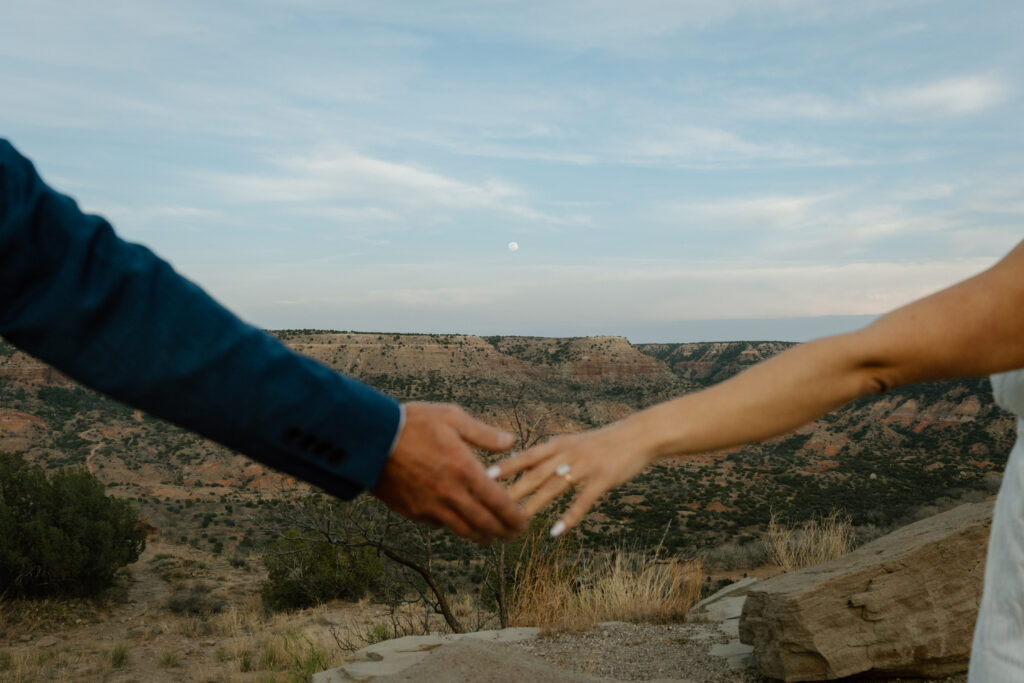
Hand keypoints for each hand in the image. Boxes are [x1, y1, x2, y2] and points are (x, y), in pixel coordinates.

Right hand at [372, 402, 526, 543]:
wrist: (370, 440)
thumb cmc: (412, 423)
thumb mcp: (452, 417)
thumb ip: (484, 434)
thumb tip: (510, 442)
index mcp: (464, 469)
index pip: (499, 502)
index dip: (515, 517)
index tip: (525, 522)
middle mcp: (450, 493)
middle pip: (485, 524)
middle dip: (504, 532)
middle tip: (514, 534)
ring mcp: (431, 506)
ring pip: (464, 531)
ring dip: (482, 536)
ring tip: (492, 537)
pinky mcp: (413, 512)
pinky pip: (441, 525)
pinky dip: (455, 527)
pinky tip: (461, 522)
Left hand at [495, 419, 657, 536]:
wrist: (639, 435)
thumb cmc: (604, 441)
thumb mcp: (574, 442)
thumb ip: (551, 454)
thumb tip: (525, 464)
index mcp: (559, 444)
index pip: (525, 456)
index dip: (505, 467)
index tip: (482, 477)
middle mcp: (567, 454)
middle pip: (534, 474)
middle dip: (511, 490)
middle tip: (489, 506)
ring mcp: (585, 467)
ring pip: (553, 488)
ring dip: (533, 505)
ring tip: (516, 521)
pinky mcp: (602, 480)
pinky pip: (581, 501)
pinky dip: (567, 517)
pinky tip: (554, 532)